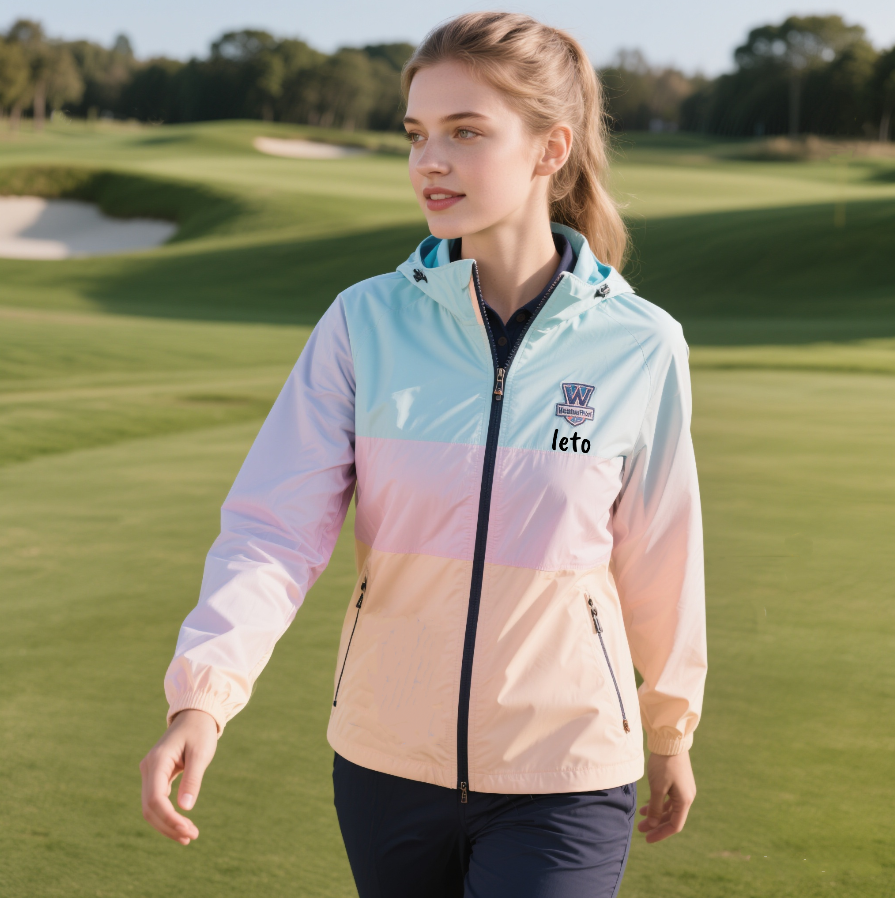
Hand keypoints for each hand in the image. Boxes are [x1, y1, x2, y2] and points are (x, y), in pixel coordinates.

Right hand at [140, 709, 217, 844]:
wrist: (195, 715)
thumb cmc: (200, 732)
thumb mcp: (201, 753)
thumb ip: (193, 778)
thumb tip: (186, 808)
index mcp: (157, 762)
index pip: (156, 800)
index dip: (169, 819)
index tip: (188, 831)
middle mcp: (148, 769)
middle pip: (150, 808)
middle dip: (168, 825)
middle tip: (191, 837)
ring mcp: (150, 773)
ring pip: (151, 808)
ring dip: (167, 824)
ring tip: (188, 836)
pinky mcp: (156, 776)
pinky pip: (157, 801)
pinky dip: (167, 815)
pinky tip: (181, 825)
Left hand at [637, 749, 695, 842]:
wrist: (670, 741)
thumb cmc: (664, 765)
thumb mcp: (657, 788)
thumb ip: (656, 808)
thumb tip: (653, 825)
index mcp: (684, 801)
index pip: (674, 825)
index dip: (661, 833)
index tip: (648, 838)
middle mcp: (686, 797)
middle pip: (671, 817)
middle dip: (656, 825)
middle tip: (640, 830)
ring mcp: (683, 789)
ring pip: (669, 808)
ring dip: (656, 814)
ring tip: (640, 817)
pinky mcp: (678, 782)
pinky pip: (669, 799)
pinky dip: (658, 804)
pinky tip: (646, 805)